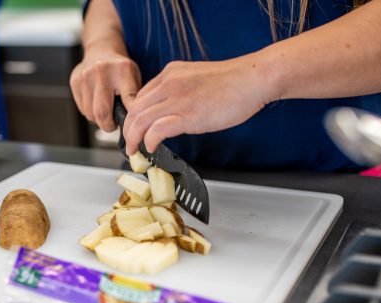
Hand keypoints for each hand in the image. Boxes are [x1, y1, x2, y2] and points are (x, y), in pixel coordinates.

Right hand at [70, 51, 141, 131]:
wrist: (101, 50)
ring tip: (105, 112)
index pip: (129, 99)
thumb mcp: (134, 77)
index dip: (130, 117)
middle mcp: (102, 72)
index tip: (130, 126)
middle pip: (102, 112)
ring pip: (90, 113)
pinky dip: (90, 112)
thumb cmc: (120, 69)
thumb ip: (135, 97)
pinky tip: (95, 103)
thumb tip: (134, 120)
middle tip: (113, 125)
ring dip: (98, 119)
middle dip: (108, 125)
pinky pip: (82, 108)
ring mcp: (85, 76)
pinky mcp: (75, 81)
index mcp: (122, 70)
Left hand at [123, 54, 273, 154]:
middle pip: (135, 109)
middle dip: (128, 129)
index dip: (133, 116)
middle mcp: (169, 83)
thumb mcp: (197, 79)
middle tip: (129, 143)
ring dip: (133, 138)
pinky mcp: (187, 114)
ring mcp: (177, 99)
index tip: (134, 129)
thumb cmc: (233, 83)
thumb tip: (175, 110)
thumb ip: (181, 91)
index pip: (140, 96)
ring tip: (134, 150)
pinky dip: (149, 141)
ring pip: (140, 119)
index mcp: (170, 74)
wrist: (252, 79)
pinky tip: (150, 148)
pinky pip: (157, 130)